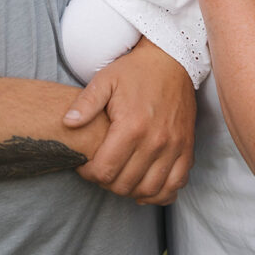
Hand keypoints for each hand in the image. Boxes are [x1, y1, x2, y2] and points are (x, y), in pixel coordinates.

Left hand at [63, 37, 195, 203]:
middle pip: (125, 184)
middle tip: (101, 170)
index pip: (105, 170)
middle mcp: (155, 141)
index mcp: (132, 126)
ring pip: (149, 190)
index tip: (85, 164)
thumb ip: (85, 104)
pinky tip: (145, 187)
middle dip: (107, 182)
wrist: (171, 60)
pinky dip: (160, 194)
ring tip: (120, 178)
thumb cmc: (135, 71)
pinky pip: (176, 184)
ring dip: (131, 191)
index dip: (89, 173)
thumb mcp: (105, 80)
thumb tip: (68, 124)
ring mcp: (174, 146)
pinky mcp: (187, 147)